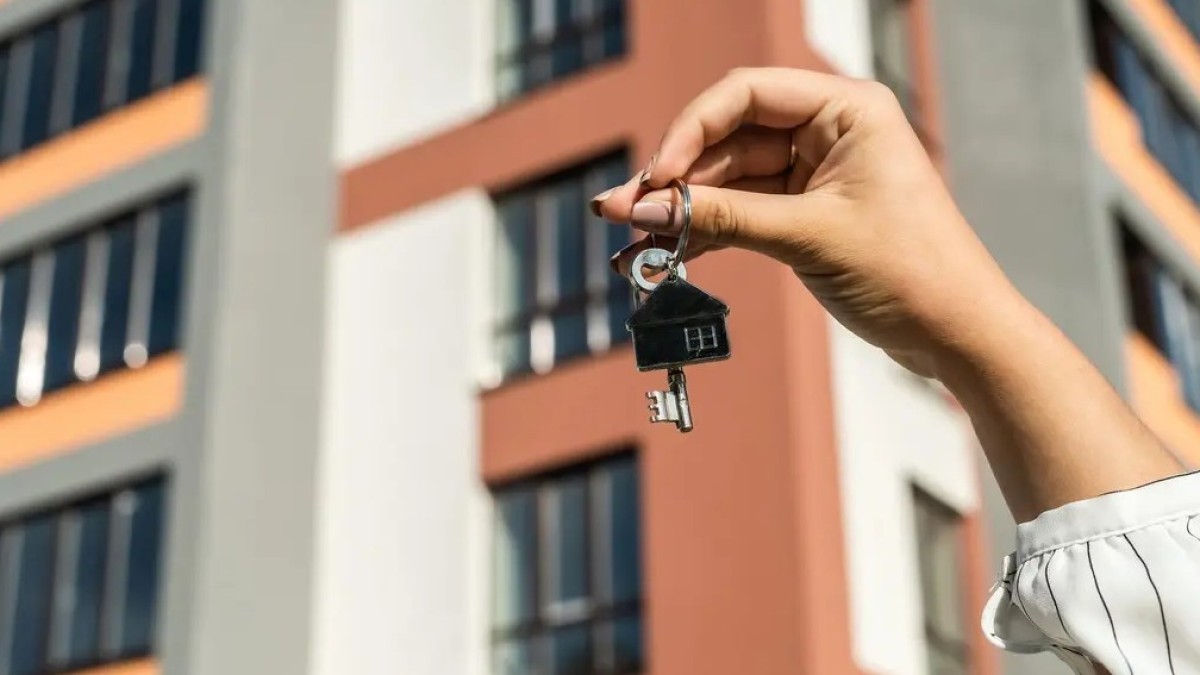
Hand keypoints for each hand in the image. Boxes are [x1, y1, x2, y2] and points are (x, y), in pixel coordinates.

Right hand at [592, 67, 1022, 376]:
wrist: (957, 332)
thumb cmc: (908, 271)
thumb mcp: (806, 237)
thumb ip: (721, 218)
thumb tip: (641, 211)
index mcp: (846, 109)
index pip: (745, 95)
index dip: (690, 130)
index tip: (656, 178)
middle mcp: (829, 131)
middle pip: (730, 137)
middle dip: (676, 177)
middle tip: (622, 211)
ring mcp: (816, 173)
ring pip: (730, 179)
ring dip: (684, 210)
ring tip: (630, 239)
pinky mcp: (808, 213)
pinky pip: (744, 211)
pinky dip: (708, 231)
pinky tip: (666, 253)